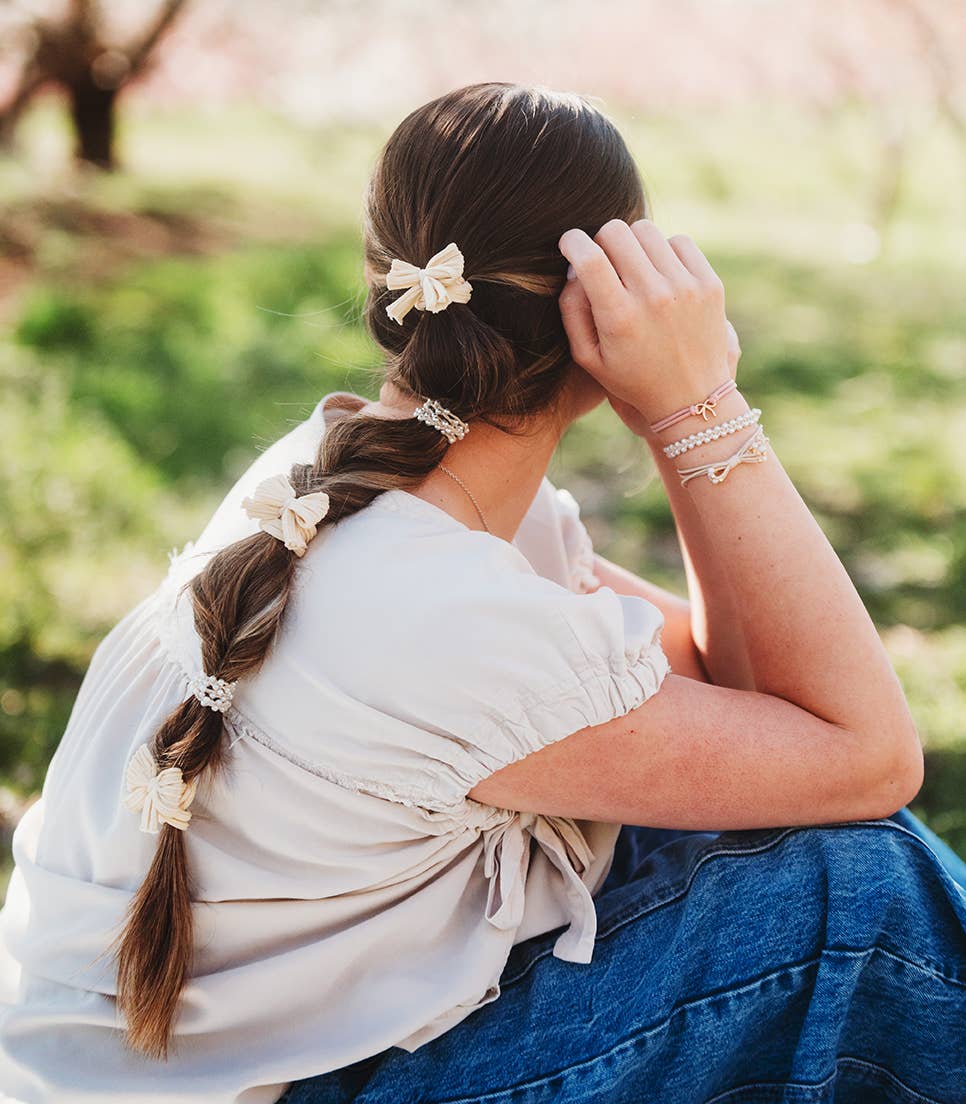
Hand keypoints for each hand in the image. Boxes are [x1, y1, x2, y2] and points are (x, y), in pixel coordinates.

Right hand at [557, 219, 733, 426]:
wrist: (692, 398)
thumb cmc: (631, 378)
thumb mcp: (588, 358)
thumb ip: (572, 310)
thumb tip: (575, 267)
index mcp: (619, 317)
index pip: (590, 256)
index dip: (572, 241)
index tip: (570, 243)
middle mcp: (653, 297)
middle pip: (616, 232)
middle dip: (600, 240)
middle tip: (603, 261)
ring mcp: (685, 287)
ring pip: (646, 230)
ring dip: (632, 244)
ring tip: (633, 269)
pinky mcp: (709, 283)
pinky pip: (678, 241)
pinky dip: (664, 251)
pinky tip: (660, 274)